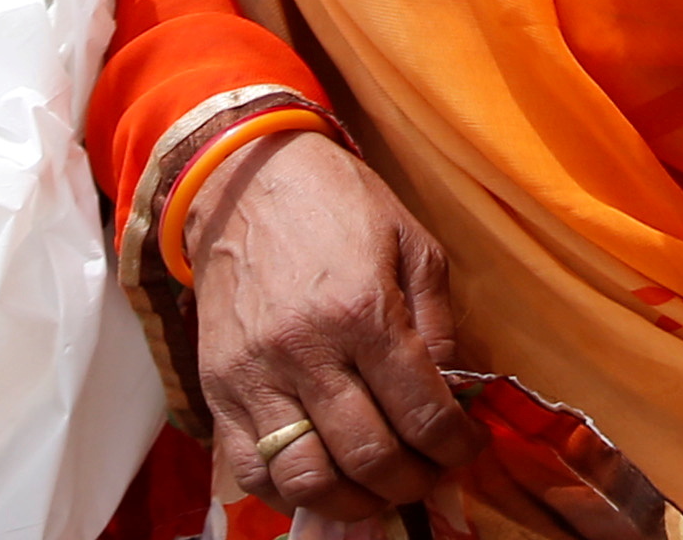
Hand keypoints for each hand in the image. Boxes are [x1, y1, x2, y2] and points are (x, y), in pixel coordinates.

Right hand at [189, 131, 482, 522]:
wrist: (243, 180)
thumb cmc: (339, 206)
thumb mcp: (413, 243)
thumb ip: (438, 324)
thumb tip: (453, 395)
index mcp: (363, 310)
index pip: (422, 414)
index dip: (456, 448)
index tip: (466, 448)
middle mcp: (306, 351)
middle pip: (369, 457)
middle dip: (412, 482)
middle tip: (428, 474)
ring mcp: (254, 375)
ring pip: (307, 479)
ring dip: (354, 503)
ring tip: (377, 490)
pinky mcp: (216, 389)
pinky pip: (250, 471)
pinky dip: (290, 495)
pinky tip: (322, 481)